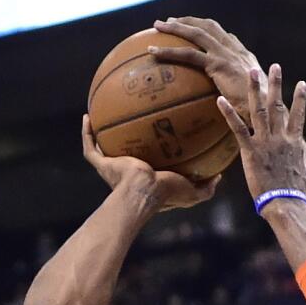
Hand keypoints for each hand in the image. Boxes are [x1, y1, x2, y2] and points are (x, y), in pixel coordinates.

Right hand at [81, 115, 218, 211]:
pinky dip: (86, 133)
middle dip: (125, 139)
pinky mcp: (102, 165)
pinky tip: (87, 116)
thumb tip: (219, 176)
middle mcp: (128, 172)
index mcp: (149, 177)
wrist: (142, 192)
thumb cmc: (166, 193)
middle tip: (131, 118)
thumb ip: (207, 187)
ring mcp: (112, 168)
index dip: (152, 150)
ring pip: (103, 148)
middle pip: (124, 152)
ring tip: (103, 112)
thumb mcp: (192, 192)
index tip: (158, 135)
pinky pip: (89, 147)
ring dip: (102, 132)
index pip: (149, 162)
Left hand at [151, 17, 261, 120]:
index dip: (209, 31)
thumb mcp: (254, 100)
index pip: (225, 36)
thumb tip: (231, 106)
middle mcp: (236, 51)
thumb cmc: (262, 114)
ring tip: (157, 27)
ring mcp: (227, 55)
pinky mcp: (218, 64)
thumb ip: (242, 96)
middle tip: (170, 22)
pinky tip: (153, 52)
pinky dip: (168, 51)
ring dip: (175, 27)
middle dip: (189, 21)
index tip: (196, 30)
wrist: (268, 111)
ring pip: (196, 33)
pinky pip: (188, 54)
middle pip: (209, 27)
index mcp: (245, 57)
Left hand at [216, 64, 305, 202]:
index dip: (300, 99)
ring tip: (251, 71)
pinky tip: (220, 100)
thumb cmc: (298, 194)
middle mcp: (280, 138)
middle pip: (278, 106)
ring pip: (259, 111)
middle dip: (276, 85)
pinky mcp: (250, 151)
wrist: (286, 204)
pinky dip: (228, 114)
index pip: (299, 116)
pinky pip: (238, 129)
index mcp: (294, 144)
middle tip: (274, 66)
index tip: (302, 83)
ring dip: (254, 90)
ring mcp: (265, 143)